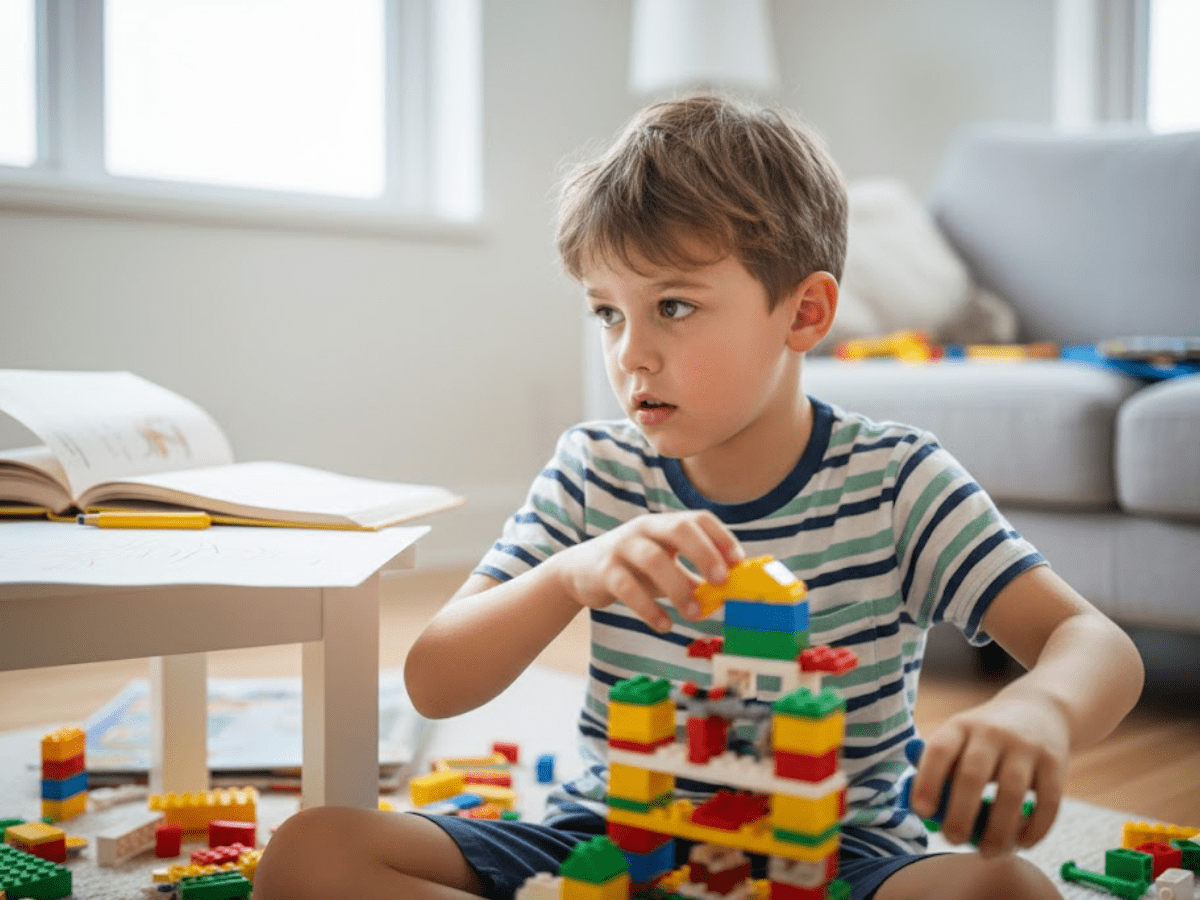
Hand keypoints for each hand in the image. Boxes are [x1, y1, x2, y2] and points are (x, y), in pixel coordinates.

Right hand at [548, 510, 742, 632]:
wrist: (578, 572)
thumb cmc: (633, 569)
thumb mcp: (666, 568)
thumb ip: (695, 578)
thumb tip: (730, 596)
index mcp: (664, 525)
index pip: (698, 519)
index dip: (721, 537)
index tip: (738, 562)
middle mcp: (645, 529)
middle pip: (678, 529)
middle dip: (704, 553)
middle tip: (721, 581)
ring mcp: (622, 547)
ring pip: (653, 559)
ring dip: (679, 588)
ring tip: (695, 614)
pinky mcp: (604, 570)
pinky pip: (628, 588)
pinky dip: (649, 609)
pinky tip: (664, 625)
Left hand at [909, 690, 1068, 855]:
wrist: (1038, 710)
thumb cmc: (985, 738)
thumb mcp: (959, 737)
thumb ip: (940, 768)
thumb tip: (922, 811)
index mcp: (961, 726)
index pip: (939, 751)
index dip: (927, 781)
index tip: (922, 812)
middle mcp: (992, 732)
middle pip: (973, 775)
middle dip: (960, 815)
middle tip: (953, 840)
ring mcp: (1026, 746)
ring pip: (1011, 794)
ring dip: (998, 831)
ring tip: (988, 852)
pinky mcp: (1055, 763)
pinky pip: (1047, 803)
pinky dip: (1034, 830)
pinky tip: (1021, 843)